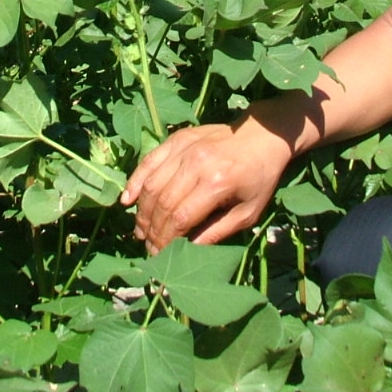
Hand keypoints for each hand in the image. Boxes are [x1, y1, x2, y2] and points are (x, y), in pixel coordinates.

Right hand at [120, 115, 293, 252]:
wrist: (263, 136)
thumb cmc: (259, 178)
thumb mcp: (248, 212)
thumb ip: (217, 232)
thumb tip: (189, 251)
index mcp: (216, 184)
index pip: (180, 217)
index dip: (165, 240)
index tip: (159, 255)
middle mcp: (196, 164)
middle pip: (162, 202)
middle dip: (152, 230)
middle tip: (148, 246)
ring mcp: (184, 149)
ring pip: (152, 184)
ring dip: (142, 211)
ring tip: (140, 230)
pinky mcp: (177, 139)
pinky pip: (150, 161)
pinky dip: (136, 180)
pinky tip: (128, 199)